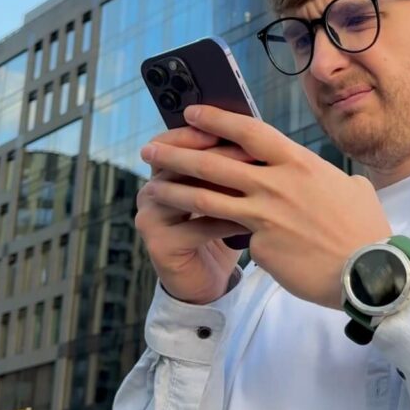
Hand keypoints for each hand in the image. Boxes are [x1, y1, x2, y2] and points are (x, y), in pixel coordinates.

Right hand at [135, 126, 254, 304]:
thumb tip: (257, 132)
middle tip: (252, 153)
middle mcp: (151, 192)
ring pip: (188, 195)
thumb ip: (228, 167)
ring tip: (255, 183)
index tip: (236, 128)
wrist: (206, 281)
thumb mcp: (224, 194)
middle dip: (218, 156)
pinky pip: (198, 228)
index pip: (175, 141)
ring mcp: (151, 219)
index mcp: (164, 173)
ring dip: (224, 188)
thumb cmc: (220, 230)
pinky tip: (253, 221)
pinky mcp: (160, 246)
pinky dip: (227, 222)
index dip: (203, 133)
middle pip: (181, 164)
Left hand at [139, 105, 392, 308]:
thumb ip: (324, 177)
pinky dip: (228, 238)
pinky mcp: (260, 246)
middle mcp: (276, 184)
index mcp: (299, 163)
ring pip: (206, 199)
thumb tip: (319, 177)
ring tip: (152, 188)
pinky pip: (237, 237)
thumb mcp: (350, 187)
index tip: (191, 112)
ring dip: (175, 191)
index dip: (216, 119)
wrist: (368, 270)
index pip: (248, 132)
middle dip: (177, 153)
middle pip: (213, 162)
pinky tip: (214, 242)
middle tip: (151, 149)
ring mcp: (265, 215)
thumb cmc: (365, 228)